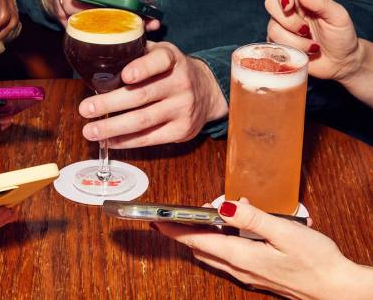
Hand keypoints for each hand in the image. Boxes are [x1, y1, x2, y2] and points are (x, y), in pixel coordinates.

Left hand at [78, 42, 227, 147]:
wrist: (207, 91)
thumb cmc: (170, 71)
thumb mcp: (160, 53)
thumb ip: (135, 52)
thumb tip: (96, 54)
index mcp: (172, 59)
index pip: (159, 61)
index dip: (142, 68)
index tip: (125, 76)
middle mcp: (180, 83)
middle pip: (142, 96)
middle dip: (110, 103)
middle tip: (85, 109)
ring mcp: (183, 108)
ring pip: (143, 120)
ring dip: (113, 127)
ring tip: (90, 131)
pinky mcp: (182, 130)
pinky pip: (150, 138)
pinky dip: (127, 141)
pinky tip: (110, 141)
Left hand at [155, 199, 372, 298]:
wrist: (338, 290)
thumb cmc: (316, 262)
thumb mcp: (284, 233)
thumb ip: (252, 218)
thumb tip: (225, 205)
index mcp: (241, 256)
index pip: (197, 240)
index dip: (175, 229)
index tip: (157, 219)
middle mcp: (239, 268)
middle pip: (201, 247)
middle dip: (185, 230)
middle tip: (177, 213)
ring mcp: (247, 273)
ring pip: (213, 252)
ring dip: (203, 234)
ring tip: (205, 214)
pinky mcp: (256, 273)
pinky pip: (228, 256)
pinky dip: (220, 241)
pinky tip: (232, 229)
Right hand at [266, 0, 364, 82]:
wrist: (340, 61)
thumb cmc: (341, 36)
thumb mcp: (337, 16)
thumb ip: (320, 2)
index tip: (289, 6)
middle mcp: (289, 9)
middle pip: (270, 3)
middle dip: (289, 20)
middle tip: (306, 30)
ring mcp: (281, 26)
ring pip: (273, 28)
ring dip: (295, 40)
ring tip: (312, 46)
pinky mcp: (277, 43)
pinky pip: (273, 44)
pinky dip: (291, 50)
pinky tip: (304, 53)